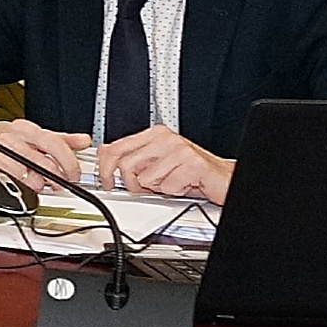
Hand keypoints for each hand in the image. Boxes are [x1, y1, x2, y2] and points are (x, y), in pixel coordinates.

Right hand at [0, 116, 83, 184]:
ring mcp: (0, 149)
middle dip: (58, 173)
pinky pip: (9, 175)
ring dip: (41, 181)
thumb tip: (83, 141)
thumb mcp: (29, 138)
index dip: (68, 161)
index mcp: (27, 129)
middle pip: (45, 155)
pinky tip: (24, 187)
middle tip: (62, 183)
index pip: (56, 142)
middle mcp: (14, 136)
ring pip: (30, 167)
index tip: (74, 173)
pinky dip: (21, 184)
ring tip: (42, 186)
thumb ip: (57, 140)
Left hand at [86, 125, 230, 202]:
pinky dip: (173, 192)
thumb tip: (105, 158)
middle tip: (147, 187)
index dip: (104, 168)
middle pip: (125, 165)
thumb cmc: (189, 171)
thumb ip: (132, 159)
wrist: (221, 177)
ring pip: (145, 178)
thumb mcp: (156, 163)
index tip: (105, 181)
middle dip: (132, 184)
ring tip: (170, 182)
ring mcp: (179, 149)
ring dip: (156, 188)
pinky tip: (183, 184)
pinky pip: (166, 187)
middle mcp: (165, 138)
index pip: (115, 148)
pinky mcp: (191, 163)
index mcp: (154, 135)